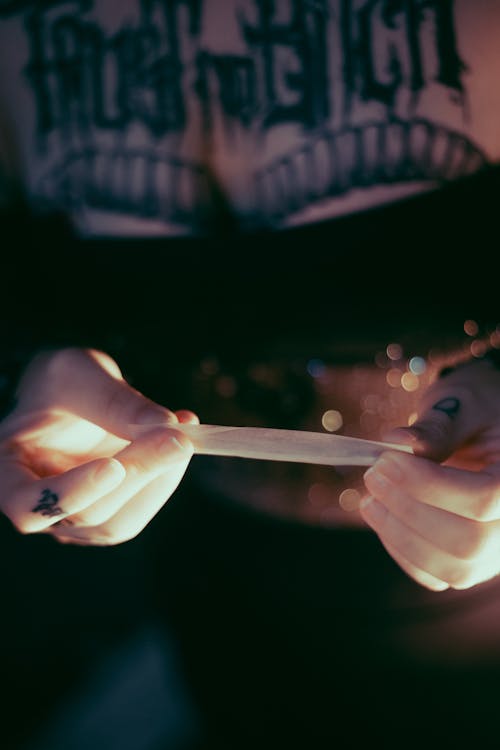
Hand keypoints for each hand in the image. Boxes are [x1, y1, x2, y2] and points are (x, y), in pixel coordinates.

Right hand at [0, 348, 196, 544]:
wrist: (74, 397)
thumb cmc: (62, 384)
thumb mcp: (80, 374)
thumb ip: (114, 399)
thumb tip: (166, 424)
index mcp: (7, 472)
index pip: (28, 505)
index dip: (72, 493)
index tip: (113, 465)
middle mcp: (35, 507)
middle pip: (87, 515)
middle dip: (137, 474)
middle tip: (177, 437)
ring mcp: (72, 519)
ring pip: (119, 522)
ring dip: (159, 479)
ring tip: (183, 432)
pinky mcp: (108, 515)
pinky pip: (140, 509)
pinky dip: (167, 476)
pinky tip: (181, 435)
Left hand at [360, 356, 499, 590]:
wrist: (484, 427)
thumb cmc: (477, 409)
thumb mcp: (462, 403)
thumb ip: (436, 426)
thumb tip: (396, 442)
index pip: (482, 499)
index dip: (427, 484)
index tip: (385, 460)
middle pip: (467, 542)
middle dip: (409, 510)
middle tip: (372, 474)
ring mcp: (496, 550)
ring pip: (452, 567)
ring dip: (400, 535)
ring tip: (369, 498)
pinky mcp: (472, 561)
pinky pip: (436, 575)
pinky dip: (402, 550)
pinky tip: (381, 515)